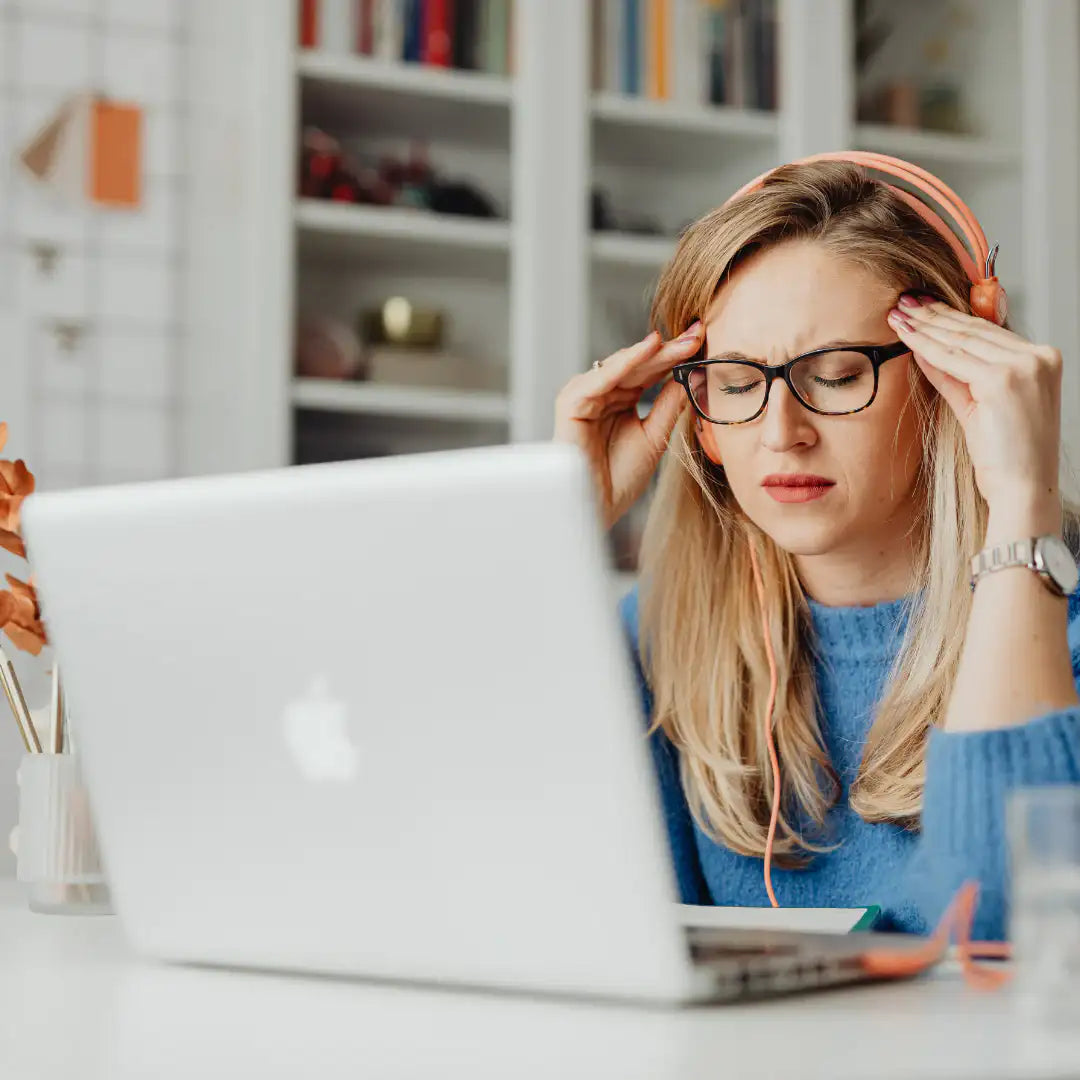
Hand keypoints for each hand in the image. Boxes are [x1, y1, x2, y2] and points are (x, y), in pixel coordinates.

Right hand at [553, 322, 703, 527]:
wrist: (598, 508)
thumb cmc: (620, 478)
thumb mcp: (655, 436)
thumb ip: (668, 405)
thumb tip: (690, 374)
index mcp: (619, 400)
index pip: (649, 371)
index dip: (675, 356)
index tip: (702, 340)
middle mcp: (601, 394)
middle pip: (637, 365)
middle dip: (668, 349)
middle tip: (697, 333)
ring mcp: (584, 397)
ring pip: (620, 366)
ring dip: (649, 353)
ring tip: (678, 342)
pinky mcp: (571, 405)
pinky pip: (599, 379)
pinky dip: (623, 364)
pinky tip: (647, 350)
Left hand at [887, 294, 1063, 537]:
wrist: (1022, 490)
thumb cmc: (1006, 457)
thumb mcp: (980, 406)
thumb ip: (957, 376)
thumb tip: (925, 351)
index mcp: (1042, 358)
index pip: (988, 330)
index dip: (951, 316)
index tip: (923, 306)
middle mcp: (1038, 357)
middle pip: (974, 329)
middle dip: (934, 315)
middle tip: (903, 302)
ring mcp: (1023, 366)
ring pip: (961, 340)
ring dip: (925, 326)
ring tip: (898, 315)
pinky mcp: (1002, 381)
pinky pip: (953, 359)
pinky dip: (926, 346)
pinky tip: (906, 336)